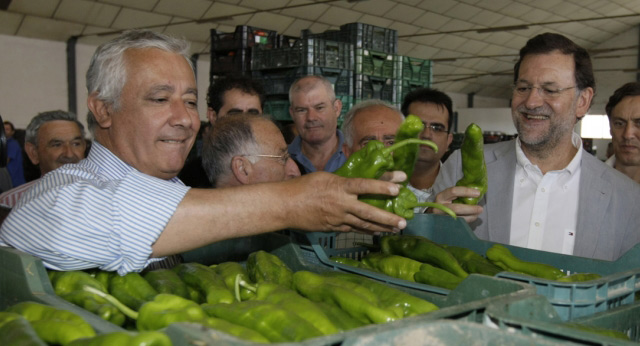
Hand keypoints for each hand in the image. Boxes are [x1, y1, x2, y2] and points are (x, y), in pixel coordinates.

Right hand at [287, 172, 405, 233]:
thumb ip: (344, 179)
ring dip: (381, 227)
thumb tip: (360, 181)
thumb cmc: (304, 187)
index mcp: (339, 187)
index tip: (398, 187)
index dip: (382, 185)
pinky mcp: (333, 228)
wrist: (285, 206)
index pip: (364, 185)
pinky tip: (377, 232)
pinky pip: (353, 230)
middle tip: (404, 222)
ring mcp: (338, 219)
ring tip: (396, 229)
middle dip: (387, 218)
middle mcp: (341, 204)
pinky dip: (366, 230)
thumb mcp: (325, 177)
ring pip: (363, 224)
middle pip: (368, 212)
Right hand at [430, 186, 482, 222]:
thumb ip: (459, 193)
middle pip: (457, 208)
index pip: (454, 191)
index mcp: (441, 196)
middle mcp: (439, 207)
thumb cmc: (445, 202)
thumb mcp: (448, 196)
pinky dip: (467, 221)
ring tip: (477, 214)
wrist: (433, 213)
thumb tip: (476, 191)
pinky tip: (472, 217)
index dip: (466, 191)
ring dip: (471, 216)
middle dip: (471, 209)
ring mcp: (442, 217)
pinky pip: (459, 224)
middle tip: (481, 208)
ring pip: (459, 218)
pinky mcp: (445, 225)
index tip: (478, 193)